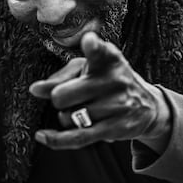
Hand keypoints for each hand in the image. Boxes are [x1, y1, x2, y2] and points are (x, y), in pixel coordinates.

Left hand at [30, 31, 170, 151]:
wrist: (147, 106)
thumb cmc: (107, 83)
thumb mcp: (88, 70)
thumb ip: (60, 77)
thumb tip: (35, 90)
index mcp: (108, 59)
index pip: (99, 51)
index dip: (93, 47)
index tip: (89, 42)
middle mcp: (114, 80)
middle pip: (62, 95)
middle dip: (59, 100)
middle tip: (72, 97)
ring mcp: (116, 105)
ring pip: (68, 118)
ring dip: (67, 117)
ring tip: (84, 111)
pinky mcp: (115, 128)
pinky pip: (78, 137)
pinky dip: (57, 140)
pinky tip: (42, 136)